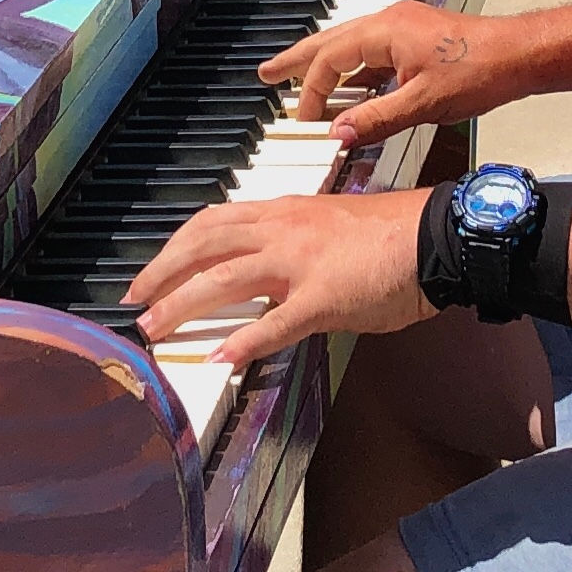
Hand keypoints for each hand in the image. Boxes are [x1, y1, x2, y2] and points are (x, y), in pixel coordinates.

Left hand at [124, 189, 434, 367]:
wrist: (437, 237)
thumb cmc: (394, 234)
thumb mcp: (331, 225)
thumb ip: (295, 246)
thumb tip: (271, 277)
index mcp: (285, 212)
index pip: (213, 223)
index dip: (176, 247)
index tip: (152, 270)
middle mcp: (283, 230)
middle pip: (203, 244)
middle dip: (161, 273)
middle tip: (135, 301)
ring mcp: (299, 263)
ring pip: (223, 279)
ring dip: (182, 305)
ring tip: (155, 330)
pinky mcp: (323, 299)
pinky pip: (273, 323)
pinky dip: (242, 343)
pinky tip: (220, 359)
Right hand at [260, 2, 535, 144]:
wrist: (522, 54)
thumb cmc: (481, 69)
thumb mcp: (423, 103)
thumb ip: (376, 119)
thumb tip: (338, 133)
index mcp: (384, 29)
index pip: (329, 58)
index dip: (312, 90)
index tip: (306, 120)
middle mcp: (389, 21)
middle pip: (329, 41)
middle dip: (296, 59)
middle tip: (265, 73)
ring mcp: (403, 28)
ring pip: (350, 46)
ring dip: (324, 65)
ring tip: (298, 82)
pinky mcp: (416, 39)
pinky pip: (373, 53)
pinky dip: (354, 72)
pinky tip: (350, 91)